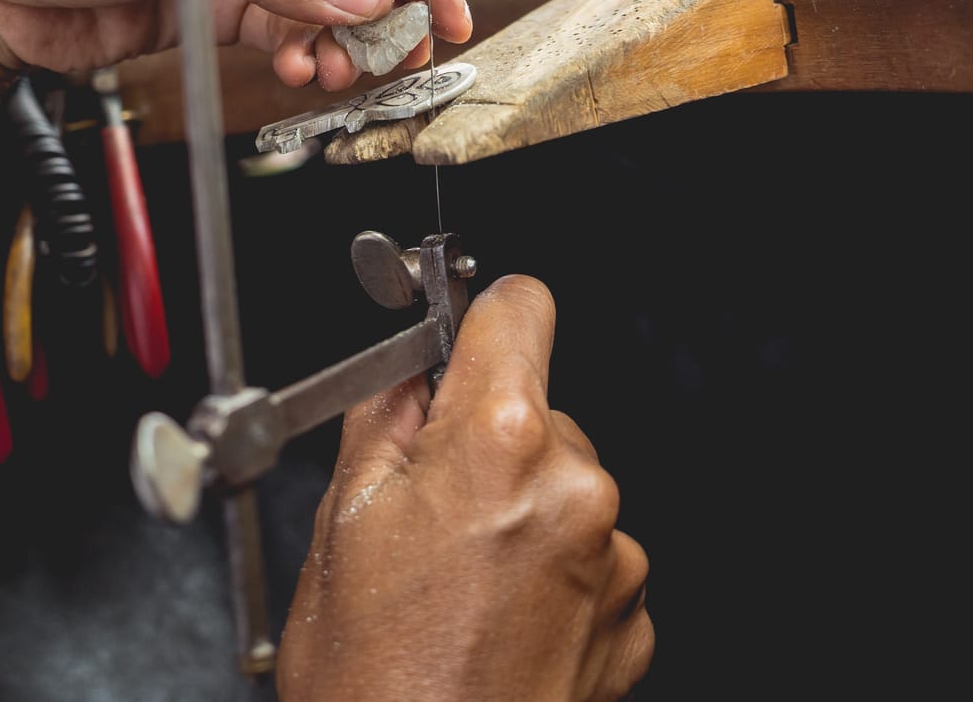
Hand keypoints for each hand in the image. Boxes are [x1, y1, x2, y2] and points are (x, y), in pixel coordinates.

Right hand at [277, 277, 652, 700]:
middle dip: (486, 441)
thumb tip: (407, 365)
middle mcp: (575, 486)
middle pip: (537, 409)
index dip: (479, 314)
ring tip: (457, 584)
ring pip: (563, 486)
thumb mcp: (340, 523)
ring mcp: (614, 556)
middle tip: (428, 511)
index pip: (518, 308)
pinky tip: (495, 619)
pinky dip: (550, 574)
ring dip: (521, 512)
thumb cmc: (373, 680)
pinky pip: (591, 557)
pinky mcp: (632, 616)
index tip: (464, 328)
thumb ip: (384, 417)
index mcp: (499, 441)